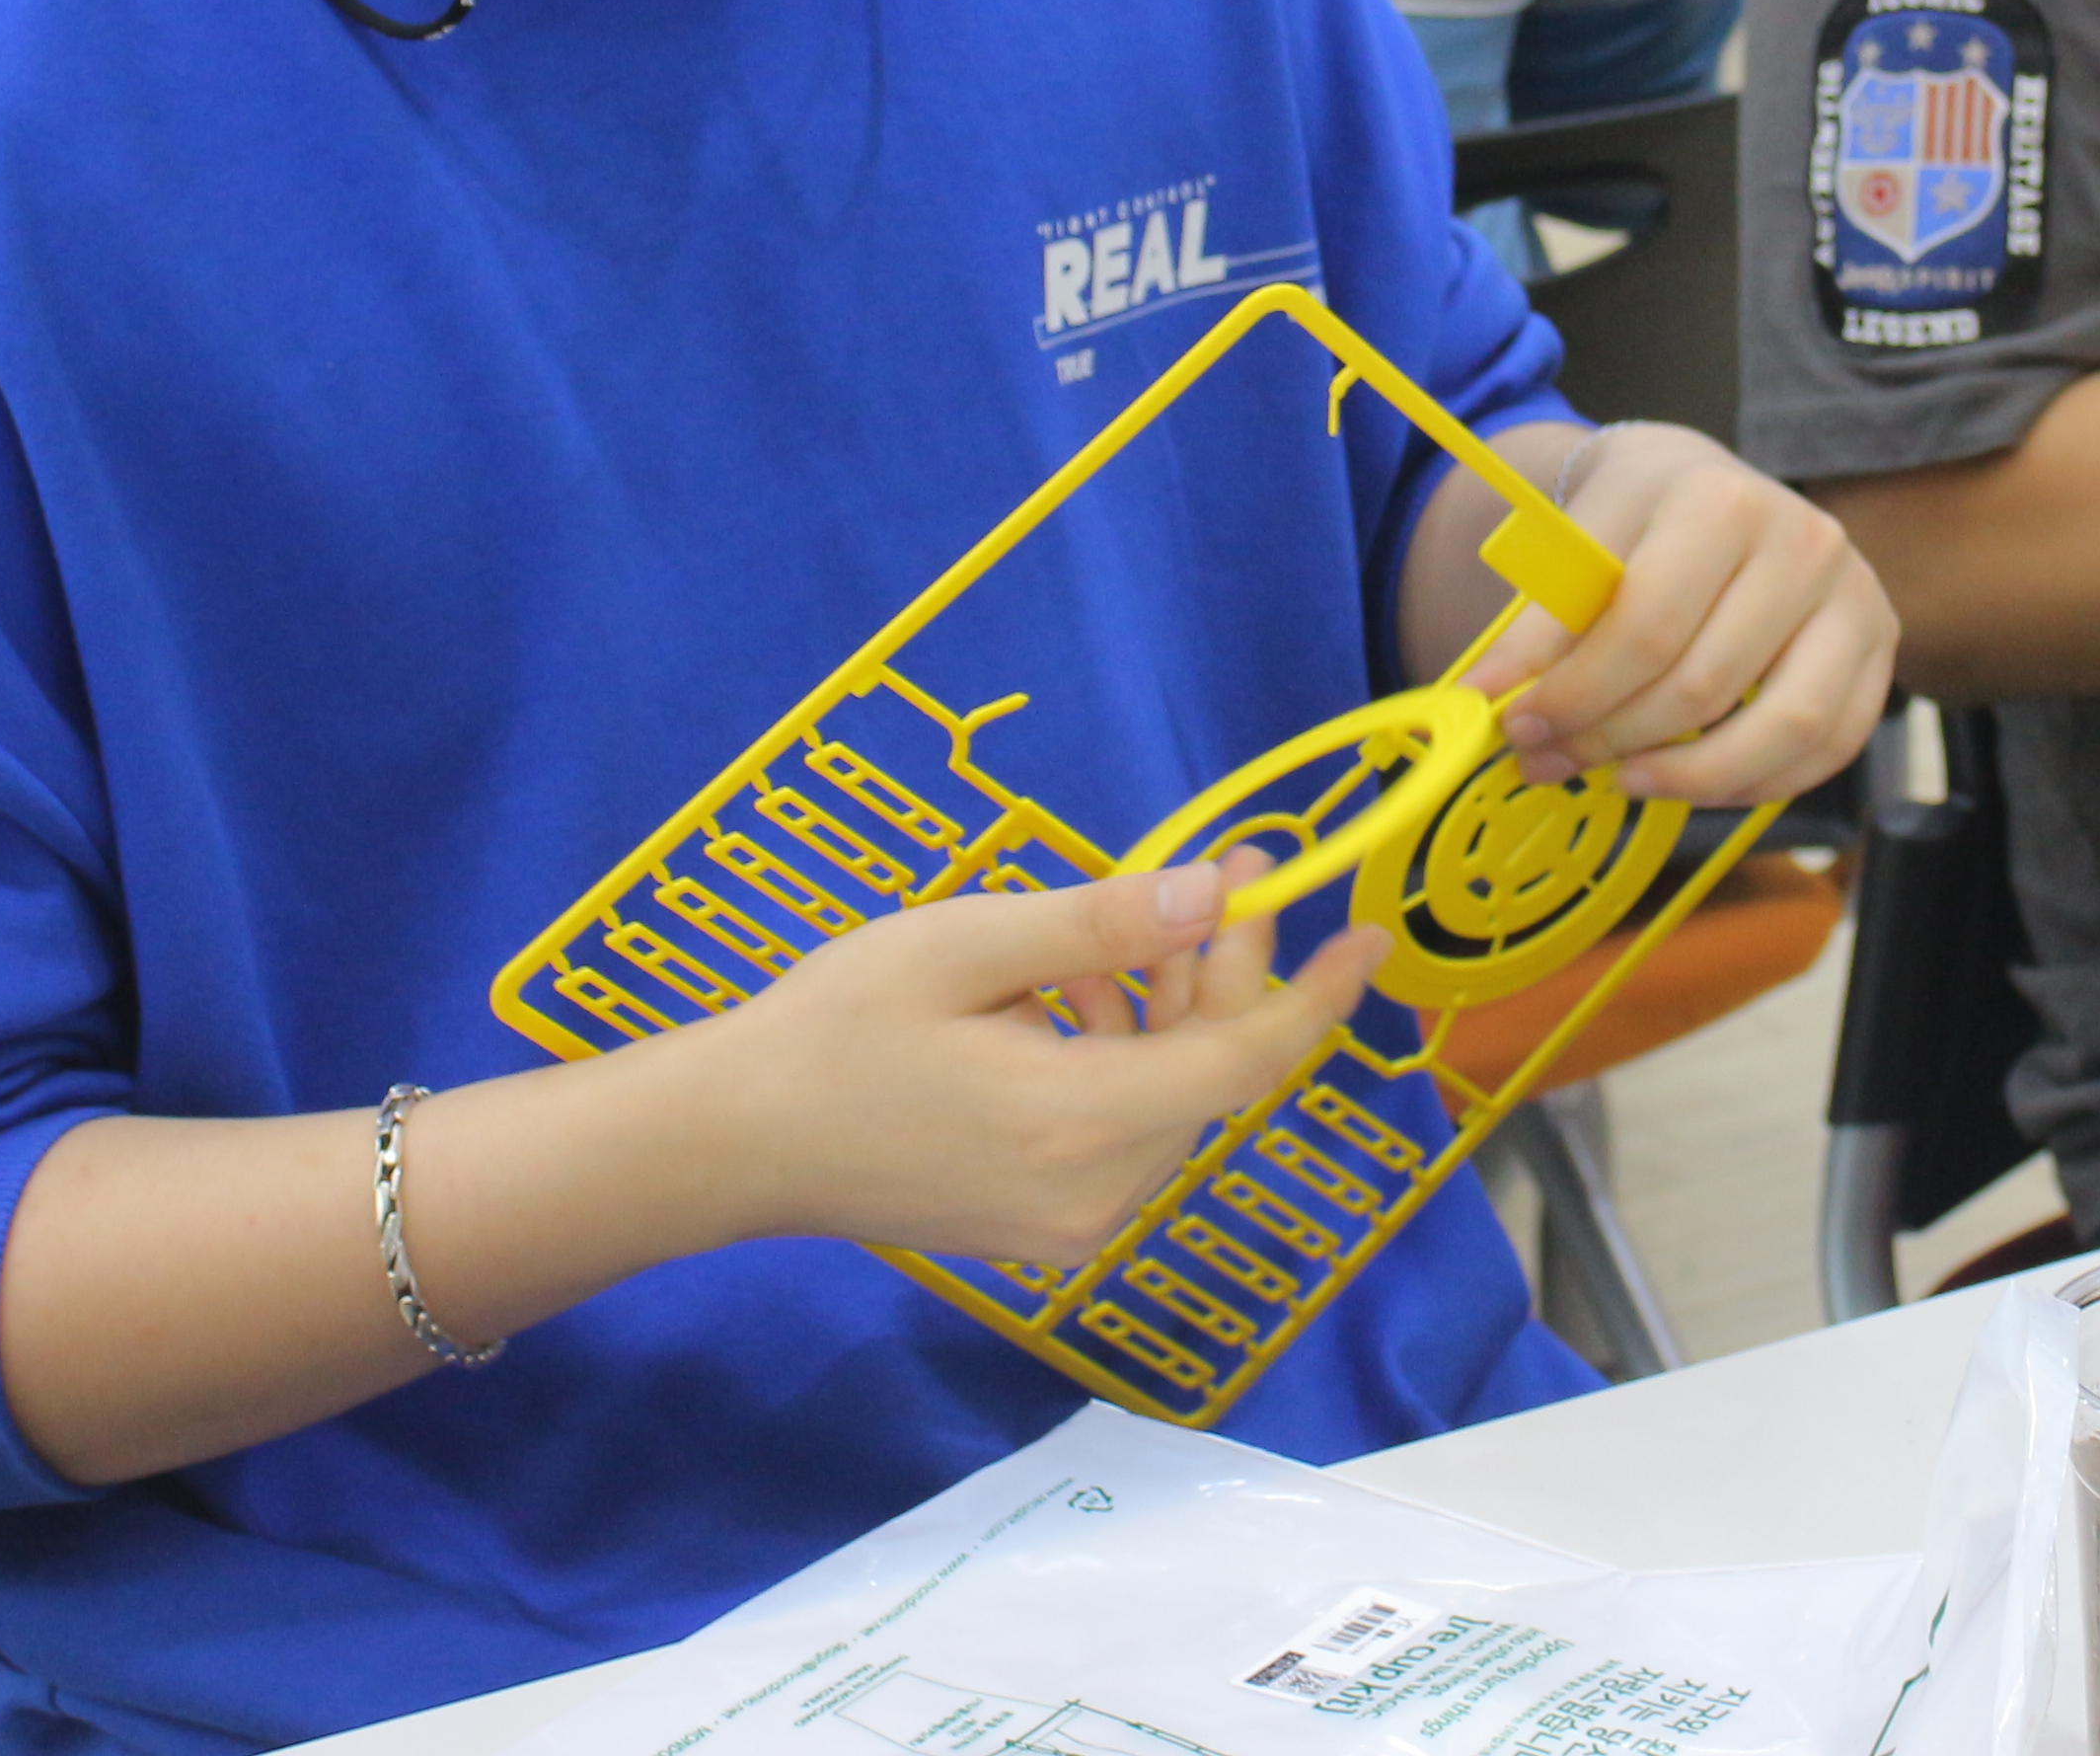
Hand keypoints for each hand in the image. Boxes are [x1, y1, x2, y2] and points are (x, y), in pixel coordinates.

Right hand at [672, 858, 1378, 1269]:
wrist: (732, 1144)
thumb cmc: (834, 1030)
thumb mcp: (966, 946)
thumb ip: (1099, 925)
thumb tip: (1213, 891)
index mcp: (1081, 1123)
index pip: (1246, 1063)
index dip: (1315, 996)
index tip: (1367, 934)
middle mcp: (1094, 1192)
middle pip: (1211, 1076)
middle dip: (1226, 972)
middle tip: (1217, 871)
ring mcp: (1068, 1223)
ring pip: (1170, 1101)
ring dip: (1166, 1010)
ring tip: (1100, 936)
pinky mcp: (1041, 1228)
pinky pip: (1123, 1132)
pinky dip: (1122, 1057)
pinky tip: (1065, 1000)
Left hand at [1451, 425, 1896, 806]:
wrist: (1709, 489)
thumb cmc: (1638, 518)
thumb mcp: (1577, 541)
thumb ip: (1539, 620)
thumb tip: (1487, 702)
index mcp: (1720, 500)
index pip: (1645, 625)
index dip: (1572, 692)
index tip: (1510, 725)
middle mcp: (1804, 542)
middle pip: (1702, 684)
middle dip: (1609, 737)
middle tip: (1546, 760)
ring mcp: (1856, 595)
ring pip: (1780, 727)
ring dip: (1685, 776)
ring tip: (1617, 779)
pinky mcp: (1881, 646)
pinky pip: (1829, 746)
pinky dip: (1756, 784)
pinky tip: (1688, 782)